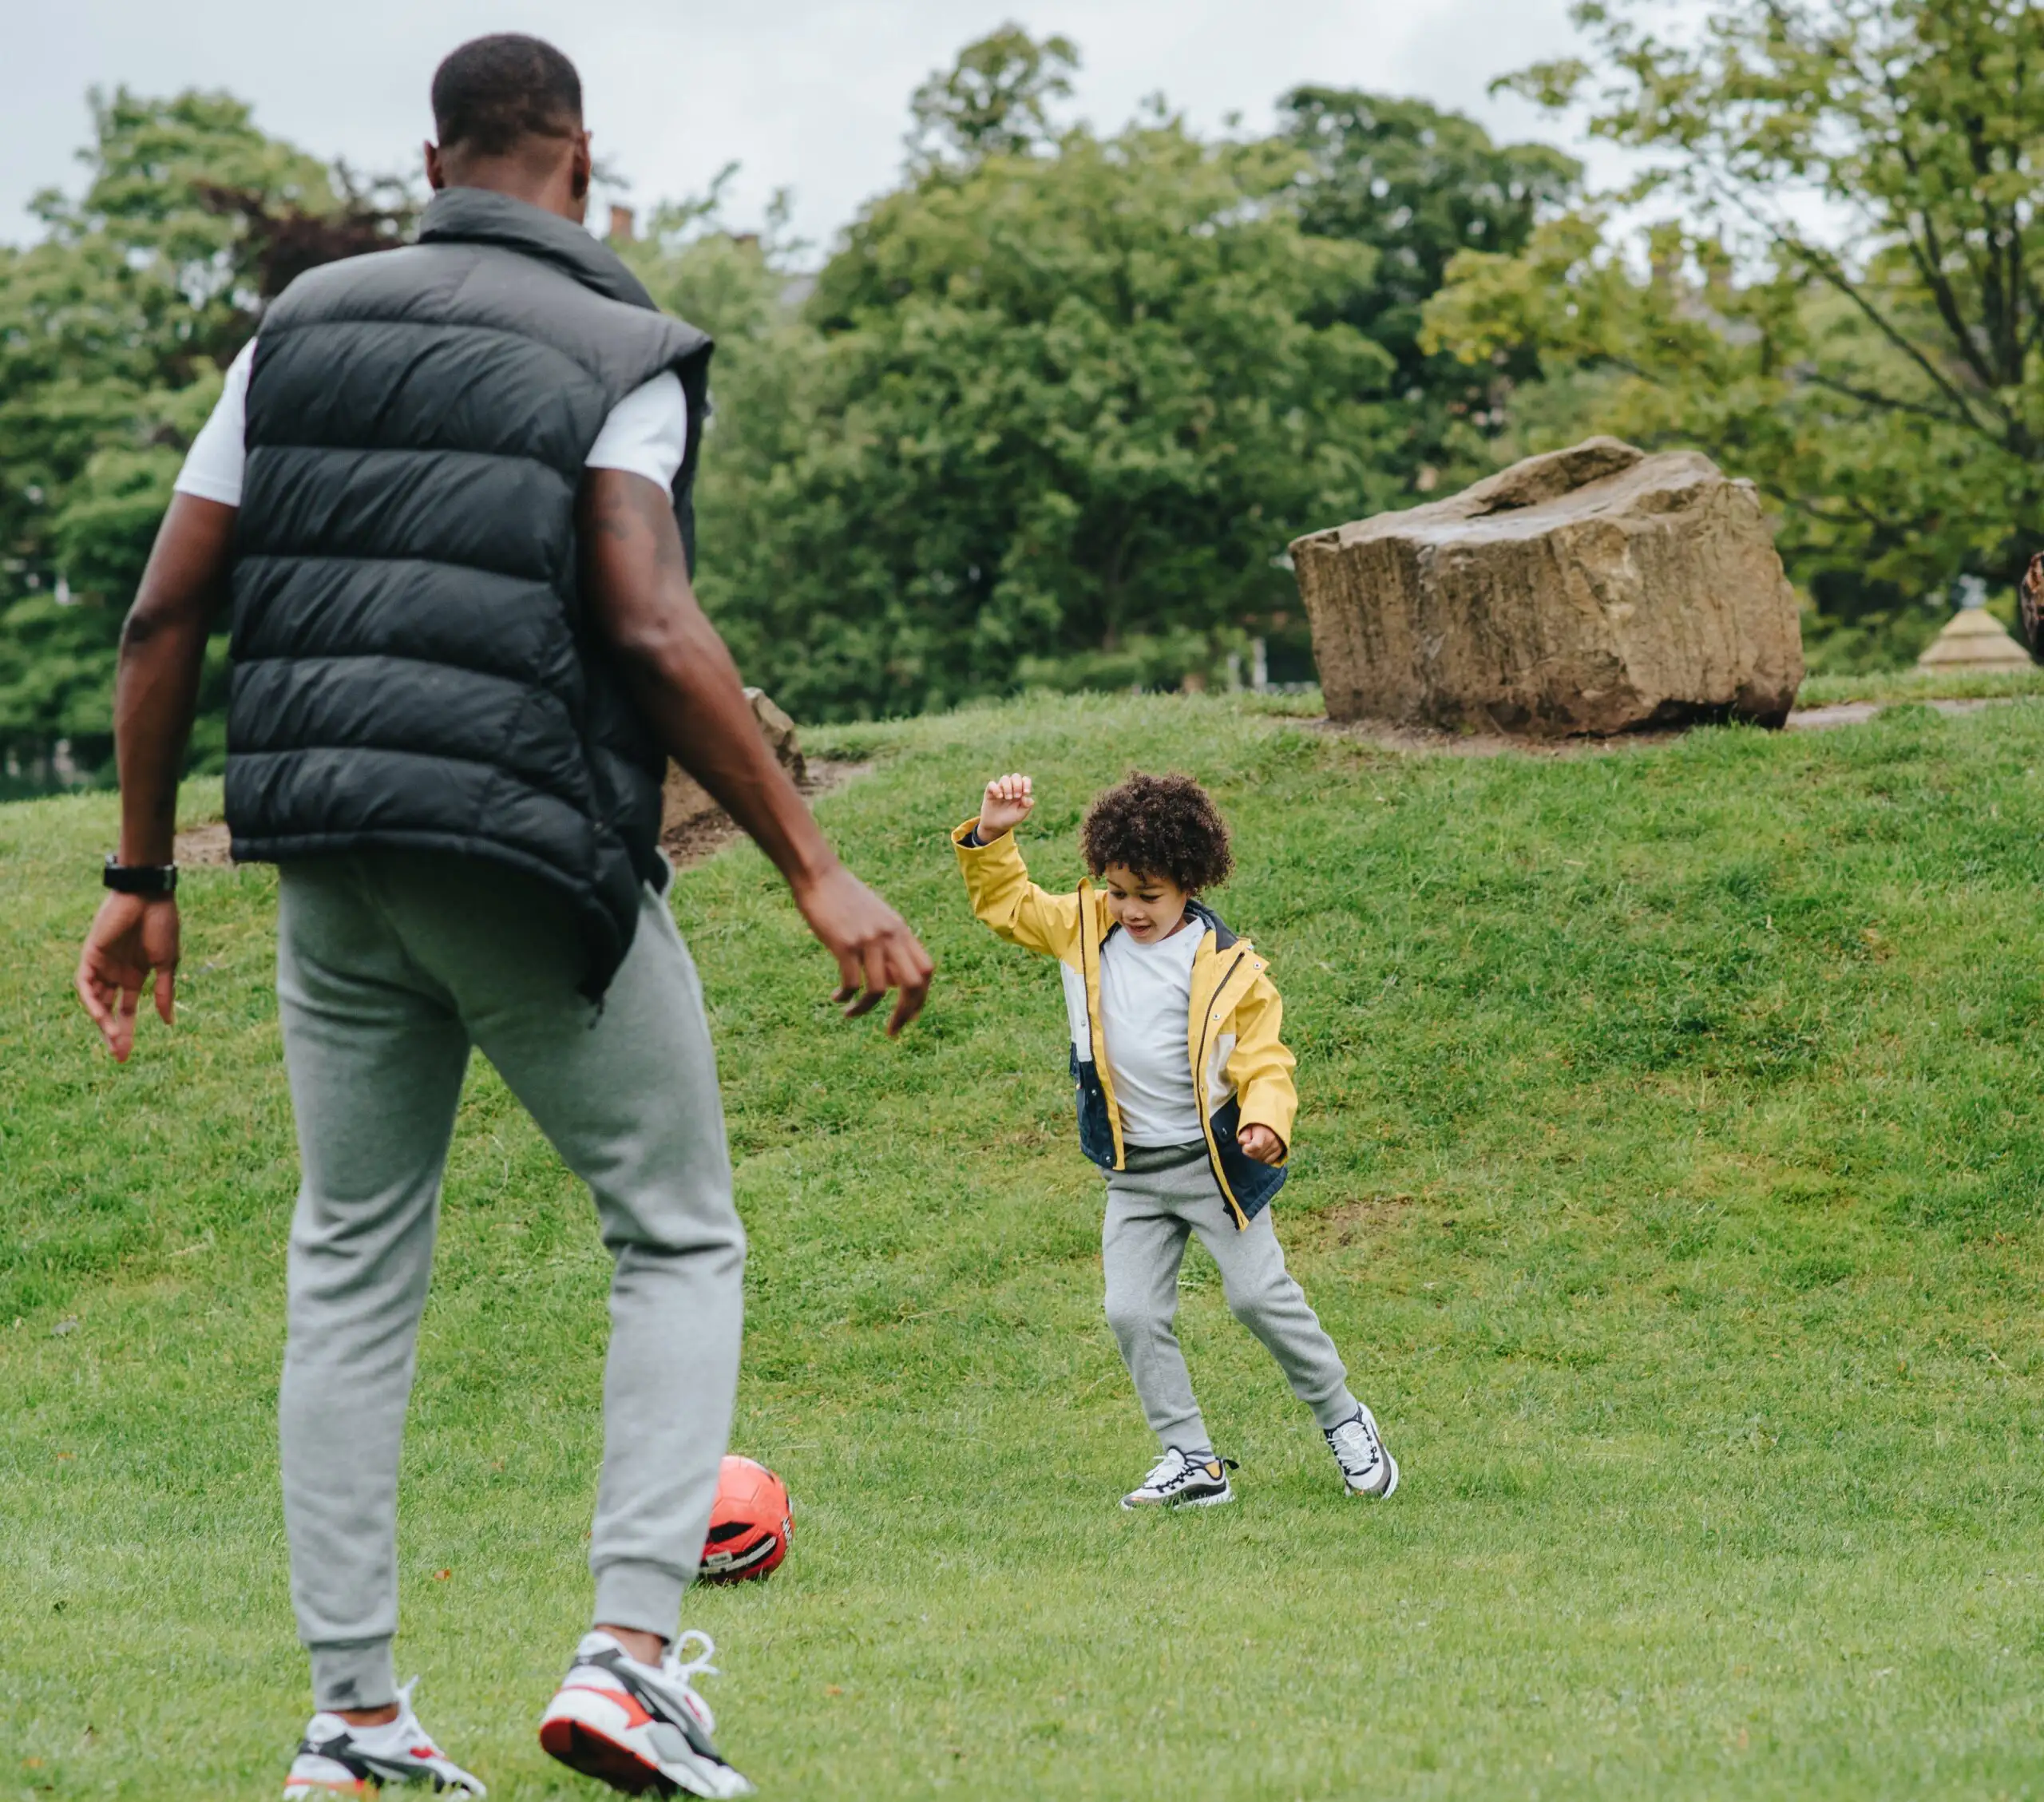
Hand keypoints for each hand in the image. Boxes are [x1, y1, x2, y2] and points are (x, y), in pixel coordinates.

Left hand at [76, 891, 179, 1062]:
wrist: (149, 896)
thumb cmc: (163, 925)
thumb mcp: (168, 963)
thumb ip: (164, 992)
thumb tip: (169, 1022)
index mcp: (137, 974)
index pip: (128, 1009)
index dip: (127, 1030)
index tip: (126, 1054)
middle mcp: (117, 973)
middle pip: (110, 1009)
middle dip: (113, 1033)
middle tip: (119, 1056)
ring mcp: (103, 964)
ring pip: (96, 1000)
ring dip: (102, 1020)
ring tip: (114, 1038)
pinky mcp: (91, 955)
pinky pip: (85, 983)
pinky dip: (90, 1000)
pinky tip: (100, 1014)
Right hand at [792, 862, 934, 1036]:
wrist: (819, 875)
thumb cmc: (843, 897)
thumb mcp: (875, 918)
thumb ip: (888, 944)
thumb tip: (893, 980)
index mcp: (900, 929)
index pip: (926, 970)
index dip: (922, 997)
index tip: (909, 1016)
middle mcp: (891, 935)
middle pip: (914, 984)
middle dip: (905, 1013)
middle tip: (892, 1031)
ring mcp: (869, 939)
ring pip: (881, 989)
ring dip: (866, 1009)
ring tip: (851, 1015)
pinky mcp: (845, 943)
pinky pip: (852, 983)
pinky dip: (846, 997)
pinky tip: (837, 998)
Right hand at [978, 772, 1033, 838]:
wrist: (995, 826)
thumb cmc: (1009, 819)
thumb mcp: (1020, 815)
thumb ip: (1027, 806)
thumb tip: (1027, 796)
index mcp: (1020, 792)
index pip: (1025, 780)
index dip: (1026, 783)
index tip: (1026, 792)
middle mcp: (1010, 788)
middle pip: (1015, 776)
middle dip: (1017, 785)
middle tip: (1016, 796)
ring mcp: (1000, 789)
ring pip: (1005, 778)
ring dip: (1008, 787)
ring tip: (1008, 798)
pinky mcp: (990, 792)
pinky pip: (992, 784)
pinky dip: (996, 788)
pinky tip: (999, 797)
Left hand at [1239, 1123, 1285, 1165]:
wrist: (1270, 1123)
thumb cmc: (1256, 1126)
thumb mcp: (1246, 1128)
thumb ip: (1243, 1136)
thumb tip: (1245, 1144)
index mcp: (1263, 1132)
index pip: (1256, 1145)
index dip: (1247, 1148)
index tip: (1245, 1145)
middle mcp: (1271, 1140)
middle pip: (1256, 1155)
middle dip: (1249, 1153)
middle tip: (1249, 1146)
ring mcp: (1276, 1146)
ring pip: (1261, 1159)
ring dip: (1256, 1156)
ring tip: (1257, 1147)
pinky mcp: (1280, 1150)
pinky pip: (1268, 1161)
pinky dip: (1263, 1158)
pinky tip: (1262, 1151)